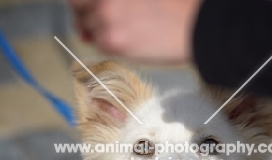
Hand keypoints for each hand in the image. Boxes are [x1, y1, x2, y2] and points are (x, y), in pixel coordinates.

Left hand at [68, 0, 201, 63]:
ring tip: (122, 31)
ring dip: (97, 30)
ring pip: (85, 27)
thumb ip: (115, 1)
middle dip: (84, 13)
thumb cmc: (177, 8)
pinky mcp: (112, 41)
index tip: (88, 6)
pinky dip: (108, 43)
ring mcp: (106, 18)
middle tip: (100, 20)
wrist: (194, 28)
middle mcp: (105, 0)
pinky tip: (129, 40)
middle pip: (76, 5)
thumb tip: (96, 7)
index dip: (84, 1)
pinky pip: (98, 44)